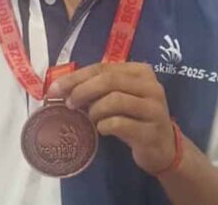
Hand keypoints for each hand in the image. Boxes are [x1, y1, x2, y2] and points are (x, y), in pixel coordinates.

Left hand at [47, 62, 176, 174]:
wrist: (162, 148)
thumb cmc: (135, 119)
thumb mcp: (120, 98)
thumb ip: (98, 89)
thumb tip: (62, 88)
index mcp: (141, 72)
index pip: (103, 68)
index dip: (76, 77)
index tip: (55, 89)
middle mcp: (151, 86)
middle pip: (109, 80)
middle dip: (82, 90)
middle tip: (68, 103)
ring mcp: (154, 109)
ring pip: (115, 100)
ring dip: (94, 110)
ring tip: (89, 119)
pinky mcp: (151, 131)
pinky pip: (119, 124)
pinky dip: (104, 126)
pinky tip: (101, 130)